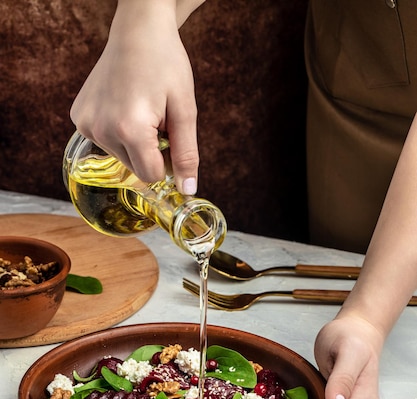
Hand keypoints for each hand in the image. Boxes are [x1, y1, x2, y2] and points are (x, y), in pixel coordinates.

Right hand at [70, 0, 198, 193]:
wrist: (138, 31)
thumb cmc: (166, 64)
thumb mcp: (185, 110)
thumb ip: (186, 155)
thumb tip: (188, 191)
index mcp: (130, 130)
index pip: (151, 175)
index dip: (167, 161)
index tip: (170, 137)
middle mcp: (102, 130)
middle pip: (135, 168)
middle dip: (150, 151)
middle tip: (156, 118)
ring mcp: (86, 125)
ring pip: (121, 157)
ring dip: (134, 142)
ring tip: (139, 109)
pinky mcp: (79, 118)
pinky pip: (105, 142)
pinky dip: (117, 132)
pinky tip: (122, 106)